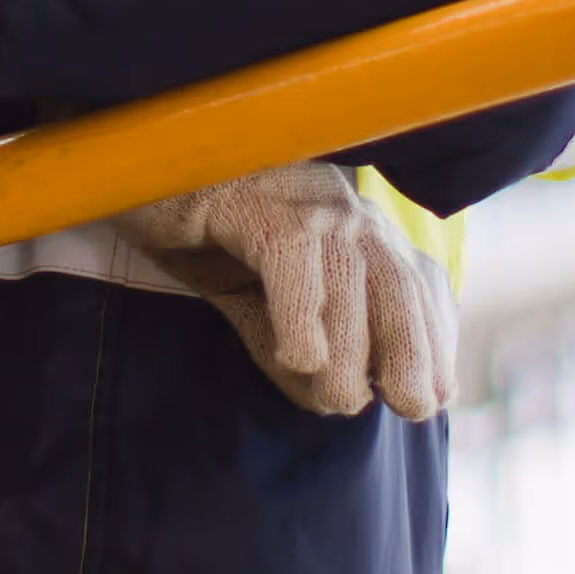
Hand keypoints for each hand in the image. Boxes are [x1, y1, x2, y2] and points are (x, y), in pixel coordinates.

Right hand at [116, 159, 452, 420]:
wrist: (136, 166)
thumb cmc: (199, 231)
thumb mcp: (254, 300)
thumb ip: (292, 344)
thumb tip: (331, 402)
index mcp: (350, 226)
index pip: (413, 284)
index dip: (432, 340)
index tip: (438, 394)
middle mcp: (340, 207)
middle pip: (396, 280)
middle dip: (413, 349)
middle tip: (412, 407)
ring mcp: (300, 198)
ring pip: (348, 275)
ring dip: (349, 348)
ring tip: (339, 400)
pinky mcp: (252, 199)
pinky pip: (290, 258)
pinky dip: (300, 311)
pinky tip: (299, 356)